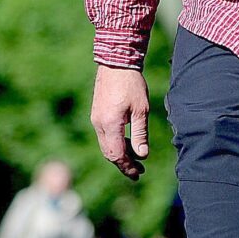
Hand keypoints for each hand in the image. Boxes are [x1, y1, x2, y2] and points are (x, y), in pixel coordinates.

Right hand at [90, 66, 152, 180]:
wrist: (116, 64)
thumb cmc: (132, 85)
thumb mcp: (141, 110)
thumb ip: (140, 134)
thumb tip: (142, 154)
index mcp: (110, 124)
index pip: (117, 154)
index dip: (127, 166)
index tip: (138, 174)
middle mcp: (99, 124)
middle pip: (109, 153)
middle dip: (124, 164)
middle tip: (139, 170)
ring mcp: (96, 119)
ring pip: (106, 145)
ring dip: (120, 154)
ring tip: (136, 158)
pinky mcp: (97, 114)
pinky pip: (105, 136)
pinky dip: (116, 143)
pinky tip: (128, 143)